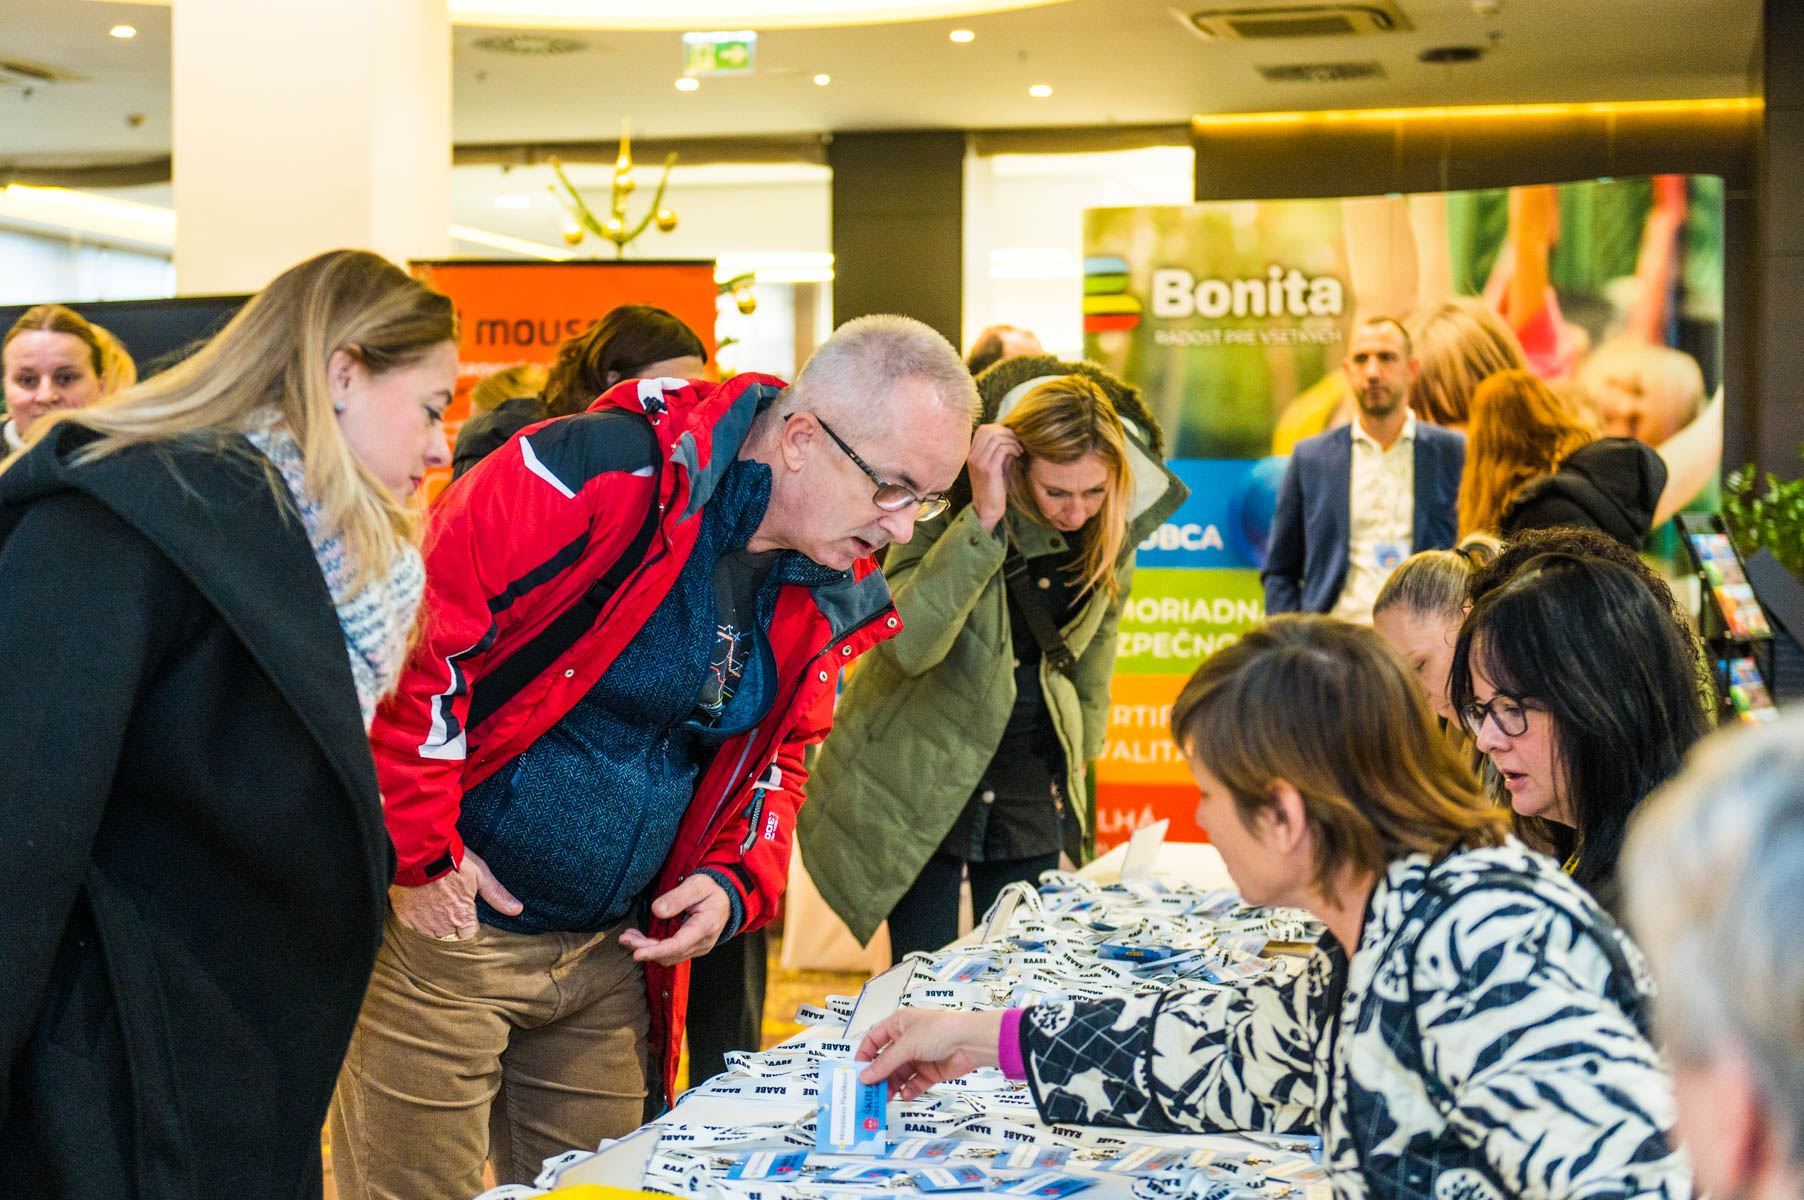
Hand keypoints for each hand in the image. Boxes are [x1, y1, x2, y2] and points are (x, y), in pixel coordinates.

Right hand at [389, 847, 522, 939]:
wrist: (417, 851)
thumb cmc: (451, 860)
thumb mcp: (479, 873)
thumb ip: (497, 895)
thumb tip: (517, 909)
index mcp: (462, 917)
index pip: (469, 934)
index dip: (469, 923)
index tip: (467, 912)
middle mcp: (441, 926)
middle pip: (450, 937)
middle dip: (452, 927)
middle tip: (450, 908)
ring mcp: (421, 924)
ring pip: (431, 936)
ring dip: (435, 926)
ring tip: (435, 908)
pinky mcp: (405, 918)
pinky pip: (413, 929)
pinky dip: (417, 922)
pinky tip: (420, 908)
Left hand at [619, 873, 731, 964]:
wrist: (727, 899)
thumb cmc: (712, 890)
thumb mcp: (697, 885)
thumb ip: (677, 898)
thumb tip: (657, 911)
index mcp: (705, 928)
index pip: (678, 946)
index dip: (656, 951)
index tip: (637, 952)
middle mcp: (701, 943)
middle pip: (669, 954)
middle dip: (645, 949)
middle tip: (625, 938)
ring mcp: (696, 948)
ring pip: (668, 957)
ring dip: (646, 950)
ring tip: (627, 937)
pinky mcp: (690, 948)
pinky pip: (670, 953)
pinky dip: (653, 948)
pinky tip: (639, 939)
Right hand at [856, 1009, 1004, 1099]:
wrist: (970, 1042)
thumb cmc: (939, 1031)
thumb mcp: (906, 1045)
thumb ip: (885, 1063)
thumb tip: (864, 1076)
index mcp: (899, 1024)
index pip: (874, 1039)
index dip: (865, 1054)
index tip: (858, 1071)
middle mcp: (907, 1040)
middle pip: (886, 1060)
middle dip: (878, 1075)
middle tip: (869, 1092)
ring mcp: (919, 1056)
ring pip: (899, 1074)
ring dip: (891, 1086)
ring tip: (885, 1098)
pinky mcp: (931, 1071)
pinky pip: (914, 1083)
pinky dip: (909, 1090)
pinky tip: (906, 1095)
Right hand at [967, 424, 1022, 532]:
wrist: (987, 510)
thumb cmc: (994, 488)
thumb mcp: (997, 466)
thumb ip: (1001, 451)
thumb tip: (1013, 436)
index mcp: (972, 454)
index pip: (983, 429)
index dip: (1000, 429)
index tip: (1012, 438)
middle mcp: (972, 456)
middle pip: (989, 430)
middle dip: (1007, 432)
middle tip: (1018, 441)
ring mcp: (978, 462)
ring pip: (996, 437)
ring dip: (1012, 440)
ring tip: (1019, 450)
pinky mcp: (988, 469)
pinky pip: (1002, 449)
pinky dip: (1013, 448)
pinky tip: (1018, 455)